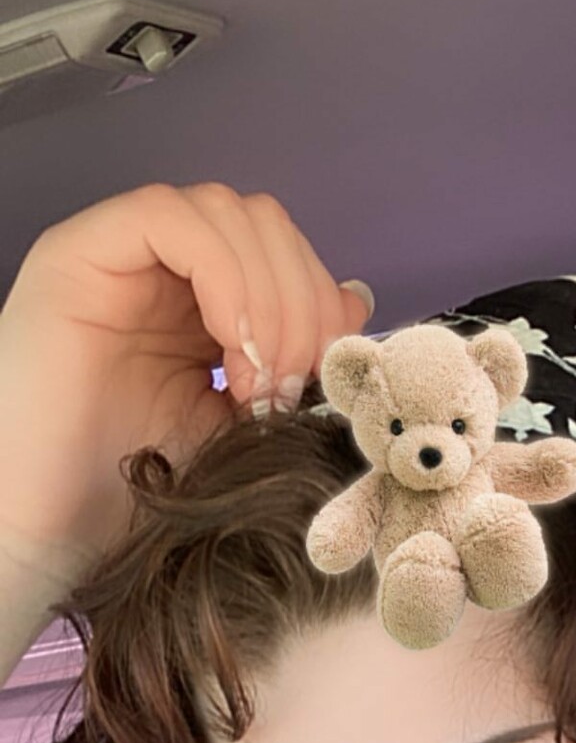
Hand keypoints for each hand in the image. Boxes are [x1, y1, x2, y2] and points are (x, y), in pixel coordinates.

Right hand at [0, 182, 373, 570]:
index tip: (323, 382)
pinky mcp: (79, 253)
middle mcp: (160, 269)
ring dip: (268, 293)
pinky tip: (232, 346)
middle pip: (263, 223)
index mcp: (200, 305)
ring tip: (259, 379)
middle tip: (294, 384)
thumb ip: (296, 366)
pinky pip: (168, 217)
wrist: (52, 531)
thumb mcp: (242, 427)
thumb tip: (356, 301)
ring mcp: (119, 256)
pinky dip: (224, 273)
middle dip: (302, 299)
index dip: (320, 303)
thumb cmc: (137, 494)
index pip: (284, 254)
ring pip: (225, 211)